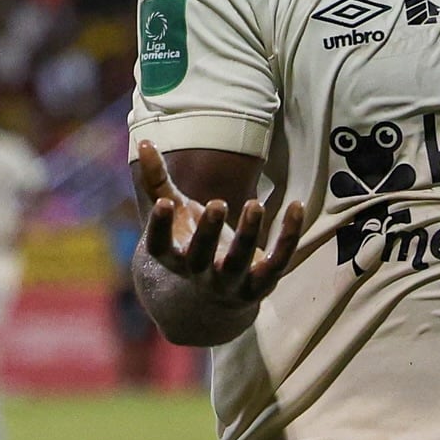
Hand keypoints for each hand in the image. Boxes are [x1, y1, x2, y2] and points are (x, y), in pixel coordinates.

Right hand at [135, 140, 302, 305]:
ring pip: (239, 262)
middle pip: (200, 258)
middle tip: (218, 203)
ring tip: (254, 203)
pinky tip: (296, 206)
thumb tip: (143, 141)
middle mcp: (200, 274)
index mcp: (174, 257)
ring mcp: (232, 283)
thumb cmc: (192, 242)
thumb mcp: (177, 212)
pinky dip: (288, 235)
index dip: (160, 227)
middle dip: (208, 232)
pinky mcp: (262, 283)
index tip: (163, 203)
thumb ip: (158, 181)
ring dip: (248, 234)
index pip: (160, 247)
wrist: (219, 297)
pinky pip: (278, 260)